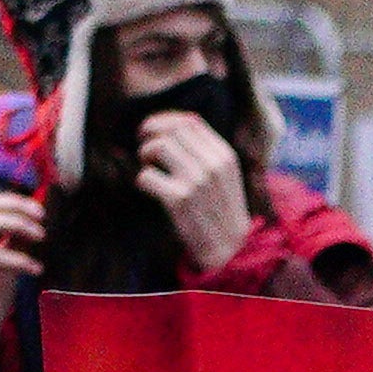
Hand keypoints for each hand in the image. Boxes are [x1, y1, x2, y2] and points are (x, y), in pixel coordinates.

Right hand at [0, 186, 44, 356]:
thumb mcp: (4, 260)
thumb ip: (12, 238)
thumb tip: (34, 217)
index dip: (12, 200)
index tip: (39, 211)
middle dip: (15, 207)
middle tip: (42, 220)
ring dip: (17, 225)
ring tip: (41, 237)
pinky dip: (19, 259)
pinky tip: (36, 269)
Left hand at [134, 103, 256, 269]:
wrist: (229, 250)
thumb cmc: (221, 210)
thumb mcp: (225, 176)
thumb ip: (207, 150)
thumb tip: (180, 121)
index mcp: (225, 156)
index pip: (188, 122)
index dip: (163, 122)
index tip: (152, 132)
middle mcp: (212, 165)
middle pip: (170, 132)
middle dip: (150, 137)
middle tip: (145, 151)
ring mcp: (196, 182)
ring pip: (157, 148)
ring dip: (145, 156)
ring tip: (149, 169)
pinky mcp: (178, 200)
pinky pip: (146, 176)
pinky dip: (142, 181)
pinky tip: (151, 190)